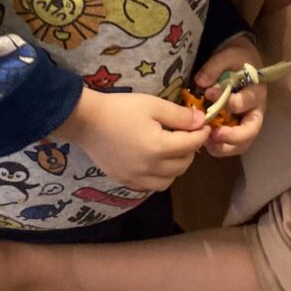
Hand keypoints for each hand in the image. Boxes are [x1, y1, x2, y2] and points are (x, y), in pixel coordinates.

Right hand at [54, 87, 207, 190]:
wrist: (86, 121)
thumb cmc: (120, 109)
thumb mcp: (153, 105)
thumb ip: (179, 116)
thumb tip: (201, 122)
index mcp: (159, 148)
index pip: (192, 145)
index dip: (201, 134)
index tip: (204, 125)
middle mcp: (150, 168)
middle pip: (184, 164)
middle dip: (190, 149)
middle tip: (186, 134)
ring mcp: (137, 178)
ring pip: (170, 180)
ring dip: (177, 165)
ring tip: (171, 148)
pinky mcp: (126, 181)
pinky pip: (152, 186)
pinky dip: (160, 176)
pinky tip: (155, 161)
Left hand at [193, 36, 266, 157]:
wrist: (240, 61)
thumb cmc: (237, 58)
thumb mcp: (227, 56)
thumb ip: (214, 67)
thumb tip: (200, 82)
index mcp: (256, 92)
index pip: (245, 102)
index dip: (229, 102)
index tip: (208, 93)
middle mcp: (255, 110)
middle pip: (251, 131)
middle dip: (233, 136)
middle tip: (214, 134)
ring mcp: (246, 122)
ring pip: (242, 143)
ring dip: (225, 147)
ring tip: (207, 144)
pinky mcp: (236, 128)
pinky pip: (231, 144)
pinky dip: (219, 147)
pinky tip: (204, 143)